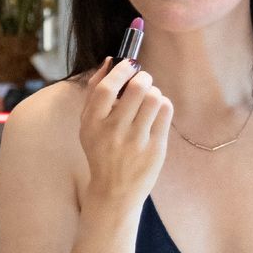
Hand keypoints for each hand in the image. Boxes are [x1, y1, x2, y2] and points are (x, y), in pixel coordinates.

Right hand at [79, 58, 173, 206]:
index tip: (129, 64)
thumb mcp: (87, 124)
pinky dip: (162, 105)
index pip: (106, 88)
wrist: (114, 191)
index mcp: (92, 124)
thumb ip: (94, 91)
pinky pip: (165, 111)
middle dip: (143, 77)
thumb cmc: (101, 150)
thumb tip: (110, 60)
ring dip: (153, 91)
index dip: (121, 70)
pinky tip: (155, 111)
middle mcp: (113, 132)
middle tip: (142, 80)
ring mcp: (136, 141)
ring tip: (148, 98)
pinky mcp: (155, 148)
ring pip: (154, 98)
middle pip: (137, 88)